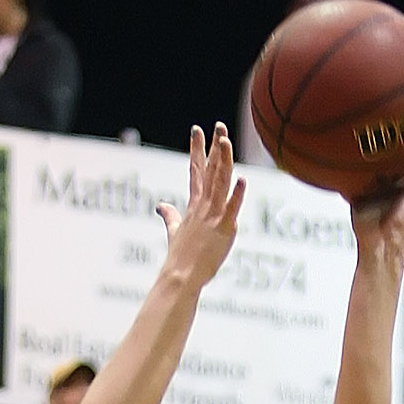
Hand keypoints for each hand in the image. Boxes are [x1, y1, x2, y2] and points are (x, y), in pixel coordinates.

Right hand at [158, 123, 244, 289]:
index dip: (197, 149)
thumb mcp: (174, 232)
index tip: (197, 130)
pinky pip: (232, 208)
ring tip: (226, 141)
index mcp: (193, 206)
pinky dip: (237, 193)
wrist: (181, 277)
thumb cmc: (179, 259)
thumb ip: (170, 217)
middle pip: (209, 170)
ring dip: (223, 161)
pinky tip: (242, 178)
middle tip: (218, 126)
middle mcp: (203, 206)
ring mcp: (213, 216)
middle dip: (214, 147)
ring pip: (219, 182)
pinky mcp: (224, 229)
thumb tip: (161, 206)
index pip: (195, 171)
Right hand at [349, 156, 403, 270]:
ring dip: (368, 159)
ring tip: (368, 148)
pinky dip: (352, 172)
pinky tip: (354, 162)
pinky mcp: (357, 194)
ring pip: (369, 168)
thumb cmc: (402, 226)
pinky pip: (353, 180)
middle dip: (384, 150)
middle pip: (385, 160)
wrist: (381, 245)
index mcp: (403, 184)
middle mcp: (387, 185)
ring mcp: (371, 189)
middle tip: (384, 139)